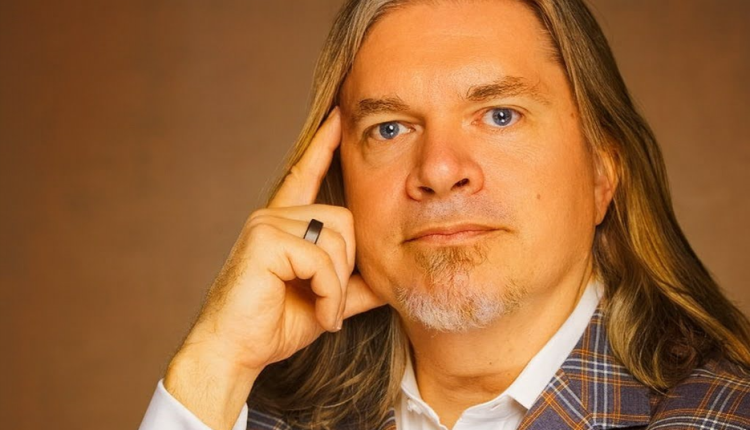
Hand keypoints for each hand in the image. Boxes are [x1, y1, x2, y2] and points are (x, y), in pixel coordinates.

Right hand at [163, 108, 385, 429]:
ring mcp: (266, 224)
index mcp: (283, 223)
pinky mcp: (265, 240)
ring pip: (337, 240)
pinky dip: (328, 294)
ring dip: (337, 287)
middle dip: (347, 267)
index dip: (323, 145)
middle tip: (329, 303)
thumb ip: (353, 286)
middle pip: (344, 219)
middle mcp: (272, 215)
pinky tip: (318, 314)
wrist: (234, 354)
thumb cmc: (273, 326)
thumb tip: (389, 280)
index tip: (338, 115)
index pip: (306, 174)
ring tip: (322, 312)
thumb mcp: (324, 301)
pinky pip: (322, 260)